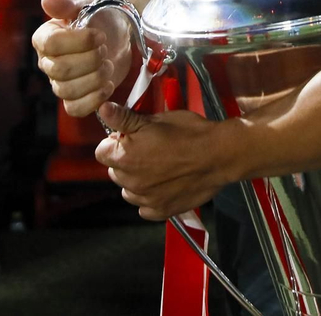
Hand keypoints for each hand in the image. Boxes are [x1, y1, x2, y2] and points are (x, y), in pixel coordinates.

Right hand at [33, 0, 132, 117]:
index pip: (51, 45)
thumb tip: (47, 0)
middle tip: (105, 49)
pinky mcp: (76, 97)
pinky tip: (108, 85)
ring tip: (108, 64)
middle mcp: (47, 62)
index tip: (99, 35)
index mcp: (45, 38)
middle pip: (61, 70)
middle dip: (90, 60)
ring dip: (95, 78)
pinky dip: (94, 100)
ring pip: (68, 91)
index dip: (79, 42)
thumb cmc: (97, 13)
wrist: (115, 30)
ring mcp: (60, 82)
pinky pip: (75, 109)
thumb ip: (67, 3)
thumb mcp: (85, 2)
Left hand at [95, 104, 234, 220]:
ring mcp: (145, 199)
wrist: (218, 155)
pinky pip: (144, 207)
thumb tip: (102, 109)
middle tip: (148, 149)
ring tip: (157, 168)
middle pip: (114, 171)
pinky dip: (150, 198)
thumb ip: (125, 118)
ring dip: (136, 180)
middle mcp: (130, 181)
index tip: (132, 136)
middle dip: (125, 160)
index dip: (116, 141)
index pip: (101, 151)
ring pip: (128, 190)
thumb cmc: (188, 132)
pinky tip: (163, 185)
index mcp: (124, 156)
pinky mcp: (160, 211)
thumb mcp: (155, 120)